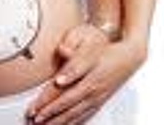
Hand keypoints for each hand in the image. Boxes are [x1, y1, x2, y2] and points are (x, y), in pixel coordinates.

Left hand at [26, 24, 146, 123]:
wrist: (128, 58)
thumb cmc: (106, 50)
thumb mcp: (89, 46)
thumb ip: (73, 56)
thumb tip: (61, 63)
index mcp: (87, 75)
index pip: (63, 90)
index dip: (48, 98)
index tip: (36, 106)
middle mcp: (92, 90)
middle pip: (67, 105)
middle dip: (49, 113)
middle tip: (35, 119)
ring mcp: (97, 98)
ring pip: (75, 114)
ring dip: (59, 121)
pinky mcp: (100, 102)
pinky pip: (85, 116)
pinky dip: (73, 123)